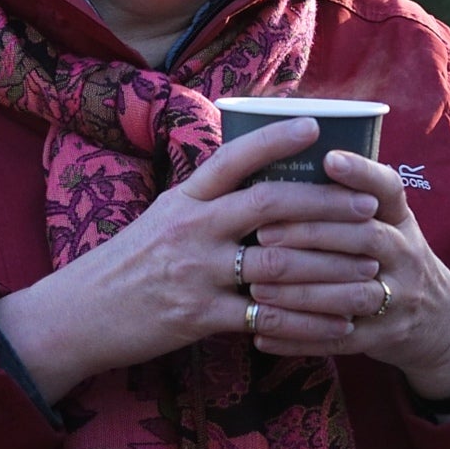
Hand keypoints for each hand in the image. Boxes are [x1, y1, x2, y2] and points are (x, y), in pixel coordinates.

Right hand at [0, 117, 386, 401]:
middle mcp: (191, 229)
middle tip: (369, 204)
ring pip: (278, 265)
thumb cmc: (128, 264)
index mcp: (184, 198)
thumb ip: (208, 199)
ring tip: (372, 266)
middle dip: (326, 205)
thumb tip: (257, 173)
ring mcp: (195, 273)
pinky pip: (266, 318)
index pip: (233, 158)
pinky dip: (309, 321)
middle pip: (269, 206)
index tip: (317, 127)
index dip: (275, 139)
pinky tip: (342, 321)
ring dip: (332, 267)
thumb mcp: (162, 217)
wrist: (77, 315)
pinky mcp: (198, 317)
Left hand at [237, 147, 449, 401]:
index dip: (361, 172)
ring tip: (256, 286)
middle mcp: (405, 254)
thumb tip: (280, 158)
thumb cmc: (390, 258)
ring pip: (350, 293)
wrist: (438, 320)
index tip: (327, 157)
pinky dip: (298, 336)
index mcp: (400, 219)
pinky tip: (260, 331)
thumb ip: (346, 200)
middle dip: (312, 234)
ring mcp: (399, 298)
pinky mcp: (384, 337)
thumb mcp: (387, 223)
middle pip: (364, 238)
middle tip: (263, 232)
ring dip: (301, 291)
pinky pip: (338, 338)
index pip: (388, 188)